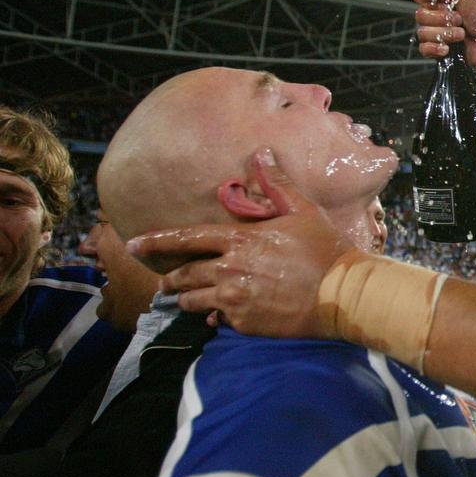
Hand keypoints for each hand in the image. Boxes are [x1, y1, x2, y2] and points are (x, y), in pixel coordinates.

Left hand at [127, 148, 353, 337]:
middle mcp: (229, 269)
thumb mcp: (303, 211)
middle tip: (165, 283)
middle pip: (184, 275)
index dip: (156, 241)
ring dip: (188, 299)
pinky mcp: (244, 322)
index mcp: (239, 240)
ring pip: (193, 301)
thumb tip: (261, 153)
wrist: (342, 293)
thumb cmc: (324, 249)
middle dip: (171, 279)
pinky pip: (215, 321)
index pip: (186, 239)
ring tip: (190, 300)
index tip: (132, 244)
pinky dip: (213, 318)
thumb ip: (276, 185)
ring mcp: (234, 298)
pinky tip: (218, 317)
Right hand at [412, 0, 475, 69]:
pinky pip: (423, 49)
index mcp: (442, 2)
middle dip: (442, 19)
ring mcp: (437, 35)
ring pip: (422, 33)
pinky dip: (435, 48)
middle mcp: (437, 17)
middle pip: (420, 16)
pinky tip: (447, 49)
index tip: (447, 3)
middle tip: (460, 20)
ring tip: (461, 35)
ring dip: (444, 34)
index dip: (431, 1)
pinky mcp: (438, 52)